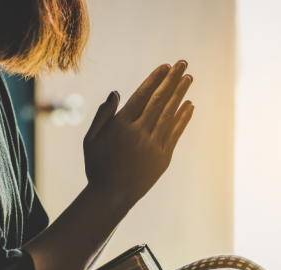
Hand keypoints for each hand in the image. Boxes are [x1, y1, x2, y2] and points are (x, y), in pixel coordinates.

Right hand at [83, 60, 194, 207]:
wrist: (112, 196)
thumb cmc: (98, 166)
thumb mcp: (91, 139)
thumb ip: (103, 115)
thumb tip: (116, 93)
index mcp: (121, 126)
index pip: (141, 96)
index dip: (154, 79)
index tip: (165, 66)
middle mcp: (139, 133)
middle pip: (159, 100)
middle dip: (172, 80)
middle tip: (182, 64)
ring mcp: (153, 145)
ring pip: (169, 113)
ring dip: (180, 94)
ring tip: (188, 78)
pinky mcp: (163, 157)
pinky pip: (175, 132)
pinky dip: (183, 117)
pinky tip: (190, 105)